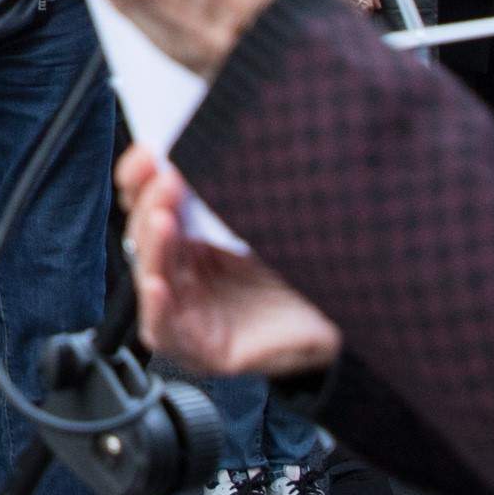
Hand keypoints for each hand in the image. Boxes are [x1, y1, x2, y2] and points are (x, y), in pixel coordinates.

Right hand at [119, 149, 340, 380]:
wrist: (351, 322)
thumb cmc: (309, 274)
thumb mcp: (269, 223)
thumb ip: (236, 193)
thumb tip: (212, 141)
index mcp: (197, 251)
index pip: (154, 213)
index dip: (143, 184)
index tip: (149, 154)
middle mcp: (188, 282)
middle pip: (147, 242)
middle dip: (150, 208)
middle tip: (167, 180)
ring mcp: (194, 318)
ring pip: (152, 281)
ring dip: (151, 249)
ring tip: (163, 220)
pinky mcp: (206, 353)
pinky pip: (167, 333)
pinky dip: (157, 310)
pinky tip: (158, 284)